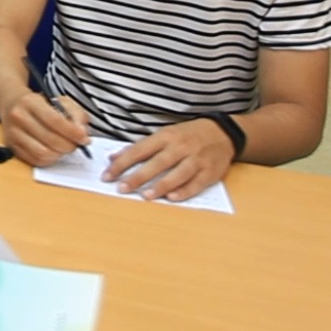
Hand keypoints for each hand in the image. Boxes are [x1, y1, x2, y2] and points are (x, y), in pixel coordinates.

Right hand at [1, 91, 90, 166]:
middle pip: (49, 139)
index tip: (84, 138)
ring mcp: (13, 133)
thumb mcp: (60, 101)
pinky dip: (49, 160)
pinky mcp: (12, 146)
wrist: (12, 104)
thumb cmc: (40, 104)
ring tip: (64, 148)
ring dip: (59, 154)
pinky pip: (34, 160)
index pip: (54, 120)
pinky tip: (54, 152)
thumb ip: (76, 114)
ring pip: (42, 153)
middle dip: (69, 145)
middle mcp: (19, 117)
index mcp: (30, 101)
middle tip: (76, 144)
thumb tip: (82, 134)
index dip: (72, 132)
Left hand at [103, 119, 234, 201]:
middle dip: (138, 176)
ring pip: (177, 173)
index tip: (107, 175)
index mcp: (166, 136)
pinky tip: (172, 197)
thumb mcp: (164, 134)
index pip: (139, 150)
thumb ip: (140, 147)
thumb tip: (113, 158)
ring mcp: (196, 159)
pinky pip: (197, 183)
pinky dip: (184, 191)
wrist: (223, 132)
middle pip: (157, 163)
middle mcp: (181, 147)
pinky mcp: (210, 172)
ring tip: (145, 196)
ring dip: (161, 185)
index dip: (122, 163)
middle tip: (121, 188)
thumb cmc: (188, 135)